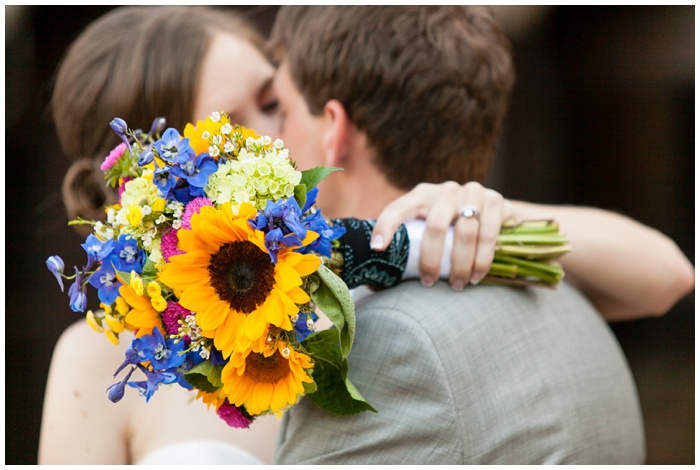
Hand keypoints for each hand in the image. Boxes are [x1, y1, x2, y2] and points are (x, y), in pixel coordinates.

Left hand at [372, 181, 512, 289]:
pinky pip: (488, 235)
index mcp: (421, 195)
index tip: (377, 249)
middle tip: (428, 282)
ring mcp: (472, 192)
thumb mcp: (427, 228)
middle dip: (431, 259)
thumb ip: (406, 247)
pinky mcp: (496, 201)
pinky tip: (476, 276)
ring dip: (460, 264)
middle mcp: (445, 190)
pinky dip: (482, 260)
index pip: (397, 209)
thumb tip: (373, 283)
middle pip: (435, 226)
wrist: (493, 210)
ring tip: (456, 285)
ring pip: (465, 232)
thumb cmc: (451, 226)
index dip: (385, 226)